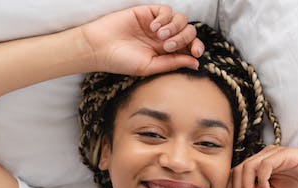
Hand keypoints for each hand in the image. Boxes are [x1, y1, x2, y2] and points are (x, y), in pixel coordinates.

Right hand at [80, 4, 203, 75]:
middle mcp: (165, 38)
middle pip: (189, 32)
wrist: (100, 47)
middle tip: (167, 46)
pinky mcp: (148, 12)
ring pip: (181, 20)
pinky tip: (153, 27)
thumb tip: (196, 62)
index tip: (196, 53)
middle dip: (184, 38)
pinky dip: (164, 18)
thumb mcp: (150, 66)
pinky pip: (166, 10)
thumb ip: (172, 63)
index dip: (196, 47)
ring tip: (159, 37)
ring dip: (174, 28)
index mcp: (167, 53)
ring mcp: (157, 25)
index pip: (190, 47)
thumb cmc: (122, 61)